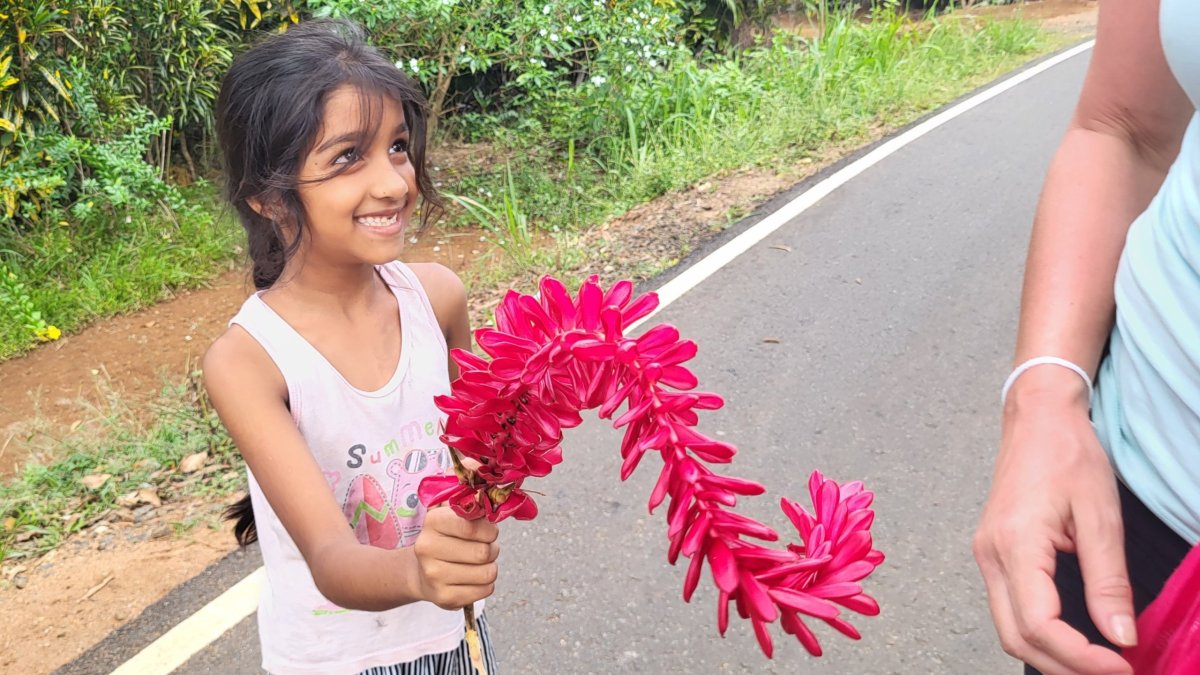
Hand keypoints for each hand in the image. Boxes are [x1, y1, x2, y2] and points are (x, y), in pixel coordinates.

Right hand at [413, 505, 499, 609]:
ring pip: (487, 573)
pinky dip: (486, 584)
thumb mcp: (454, 517)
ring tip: (479, 563)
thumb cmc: (448, 540)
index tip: (489, 531)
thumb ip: (473, 509)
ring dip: (491, 567)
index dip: (489, 530)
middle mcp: (428, 548)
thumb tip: (493, 508)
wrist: (422, 573)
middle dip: (492, 549)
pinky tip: (474, 578)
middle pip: (483, 552)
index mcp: (432, 522)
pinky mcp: (445, 597)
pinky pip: (485, 590)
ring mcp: (434, 575)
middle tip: (485, 548)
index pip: (470, 526)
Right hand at [974, 372, 1134, 674]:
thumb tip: (1121, 636)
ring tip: (1098, 661)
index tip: (1122, 666)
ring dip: (1051, 656)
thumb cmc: (1067, 455)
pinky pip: (1010, 609)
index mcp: (1014, 544)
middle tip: (1114, 672)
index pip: (1040, 624)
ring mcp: (987, 556)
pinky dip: (1041, 634)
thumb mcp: (1101, 515)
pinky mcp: (994, 555)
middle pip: (1017, 637)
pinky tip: (1075, 636)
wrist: (1037, 419)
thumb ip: (1108, 580)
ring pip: (1010, 628)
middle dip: (1064, 668)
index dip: (1081, 658)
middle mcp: (990, 556)